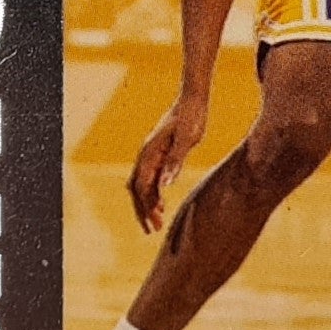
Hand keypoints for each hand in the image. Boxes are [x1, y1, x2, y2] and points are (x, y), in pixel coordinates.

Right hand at [127, 97, 207, 233]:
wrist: (193, 98)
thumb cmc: (192, 117)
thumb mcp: (187, 139)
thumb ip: (175, 161)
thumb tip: (164, 185)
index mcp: (150, 152)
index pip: (142, 186)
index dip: (146, 207)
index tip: (155, 224)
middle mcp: (146, 153)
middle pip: (137, 188)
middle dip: (142, 210)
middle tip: (152, 230)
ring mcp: (152, 153)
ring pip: (142, 183)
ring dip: (147, 203)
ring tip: (156, 221)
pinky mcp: (159, 152)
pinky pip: (150, 177)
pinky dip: (152, 192)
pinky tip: (161, 202)